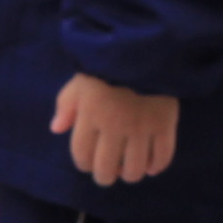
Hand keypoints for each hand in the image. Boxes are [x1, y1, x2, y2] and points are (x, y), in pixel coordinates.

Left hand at [52, 74, 177, 186]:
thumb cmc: (109, 64)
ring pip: (134, 168)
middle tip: (109, 173)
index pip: (82, 155)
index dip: (84, 164)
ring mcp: (141, 126)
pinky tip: (152, 166)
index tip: (89, 163)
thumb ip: (66, 105)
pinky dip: (157, 166)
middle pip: (106, 168)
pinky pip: (163, 155)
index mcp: (91, 115)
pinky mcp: (165, 122)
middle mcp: (114, 126)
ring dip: (131, 174)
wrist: (148, 46)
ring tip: (130, 170)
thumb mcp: (81, 80)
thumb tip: (57, 129)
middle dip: (105, 176)